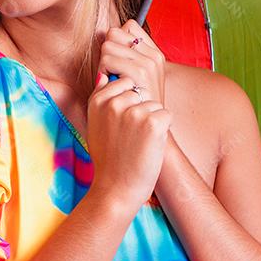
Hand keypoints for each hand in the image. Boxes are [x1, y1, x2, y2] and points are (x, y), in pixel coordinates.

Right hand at [86, 57, 172, 212]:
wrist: (116, 187)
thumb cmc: (108, 157)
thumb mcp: (94, 123)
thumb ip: (100, 97)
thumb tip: (105, 74)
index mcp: (98, 100)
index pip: (124, 82)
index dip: (128, 102)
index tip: (121, 125)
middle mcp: (113, 102)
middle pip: (140, 91)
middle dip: (141, 109)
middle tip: (131, 136)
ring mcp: (133, 111)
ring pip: (154, 103)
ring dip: (152, 121)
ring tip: (138, 142)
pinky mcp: (152, 122)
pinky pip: (165, 114)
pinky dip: (163, 129)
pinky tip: (149, 145)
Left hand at [101, 20, 166, 108]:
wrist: (148, 130)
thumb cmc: (134, 105)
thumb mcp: (137, 78)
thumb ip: (126, 55)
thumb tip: (105, 33)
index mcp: (154, 53)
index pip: (128, 26)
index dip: (117, 42)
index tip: (118, 61)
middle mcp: (154, 55)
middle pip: (115, 33)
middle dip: (107, 52)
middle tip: (112, 73)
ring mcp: (148, 63)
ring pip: (108, 45)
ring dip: (103, 64)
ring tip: (112, 81)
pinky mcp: (140, 73)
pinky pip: (107, 60)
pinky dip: (103, 72)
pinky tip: (111, 86)